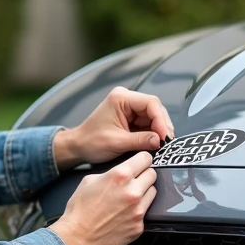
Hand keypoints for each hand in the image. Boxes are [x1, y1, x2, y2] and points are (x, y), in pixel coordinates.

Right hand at [50, 151, 156, 244]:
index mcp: (120, 176)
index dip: (142, 160)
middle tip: (134, 181)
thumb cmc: (79, 211)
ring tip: (129, 198)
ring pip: (153, 192)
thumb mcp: (89, 181)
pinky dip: (138, 211)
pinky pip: (146, 212)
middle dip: (144, 175)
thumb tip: (120, 172)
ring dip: (144, 193)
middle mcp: (133, 191)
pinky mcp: (139, 226)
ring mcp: (138, 210)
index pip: (145, 158)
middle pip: (153, 174)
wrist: (77, 238)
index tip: (140, 163)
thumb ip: (109, 173)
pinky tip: (124, 214)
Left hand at [54, 87, 175, 168]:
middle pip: (154, 108)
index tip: (164, 136)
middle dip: (161, 125)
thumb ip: (140, 140)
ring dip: (158, 130)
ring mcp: (129, 108)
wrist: (78, 146)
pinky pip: (148, 124)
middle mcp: (126, 99)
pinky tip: (155, 143)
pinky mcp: (131, 118)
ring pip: (153, 117)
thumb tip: (160, 140)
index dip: (160, 120)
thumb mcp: (117, 142)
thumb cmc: (91, 141)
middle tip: (166, 142)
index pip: (150, 103)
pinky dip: (153, 133)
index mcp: (121, 98)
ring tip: (162, 144)